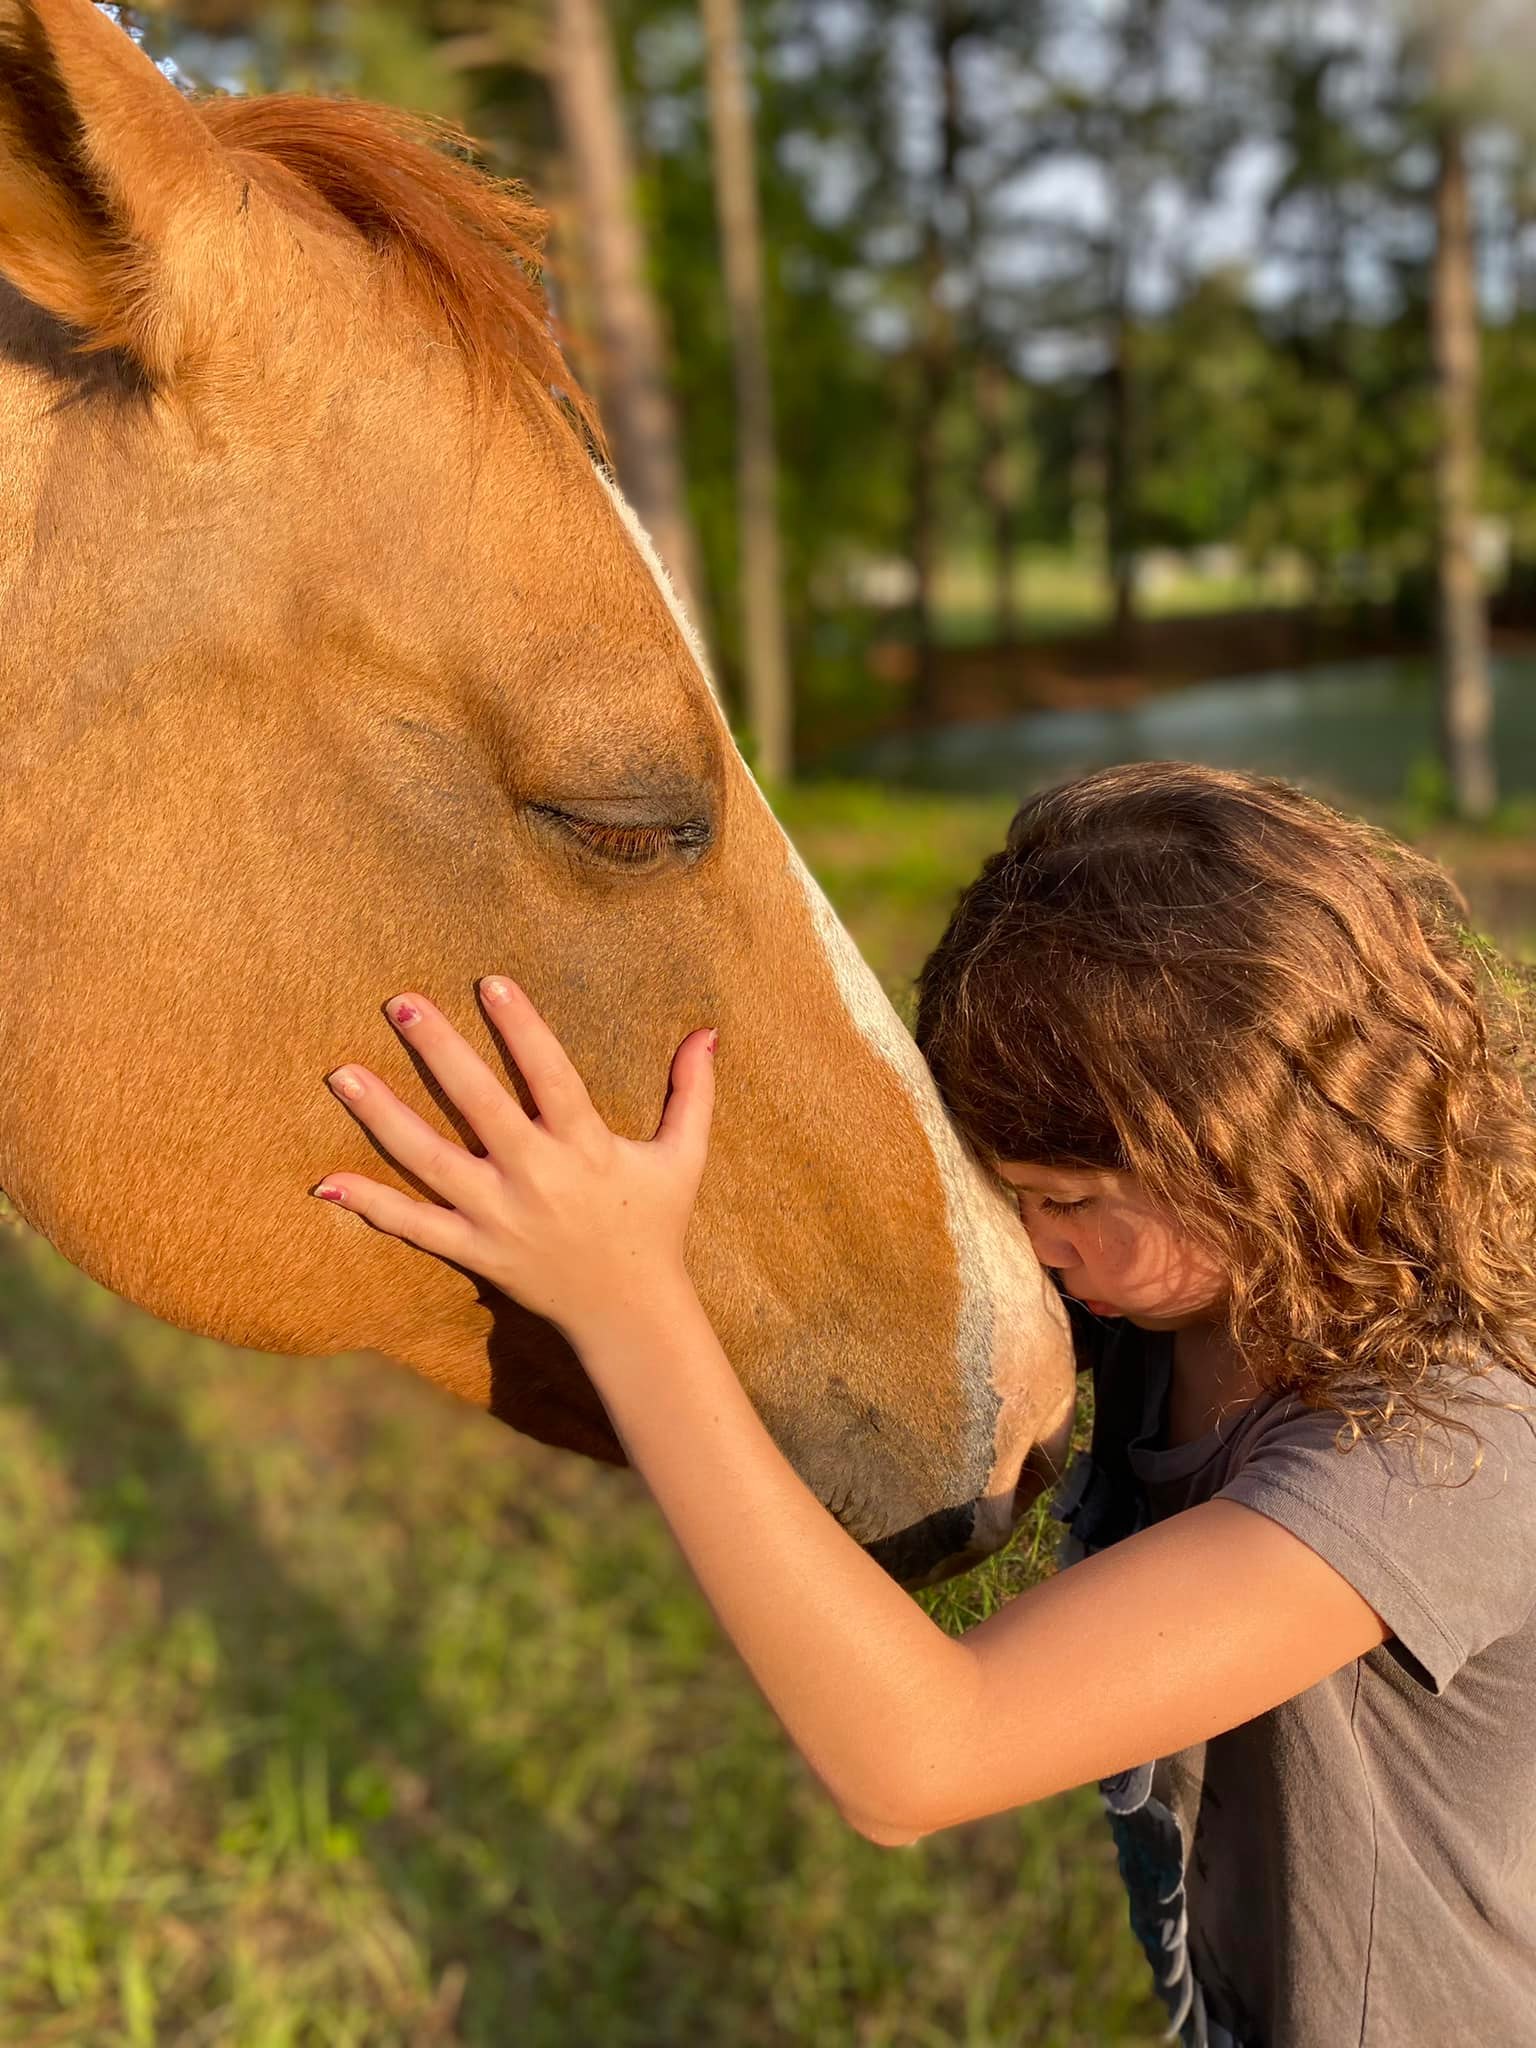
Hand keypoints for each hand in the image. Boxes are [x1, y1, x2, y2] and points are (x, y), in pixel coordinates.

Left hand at [312, 977, 715, 1344]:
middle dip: (439, 1050)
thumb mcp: (682, 1157)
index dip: (522, 1027)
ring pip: (431, 1160)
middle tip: (400, 1001)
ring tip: (341, 1072)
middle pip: (480, 1105)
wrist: (631, 1314)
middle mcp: (538, 1178)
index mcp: (586, 1147)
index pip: (551, 1075)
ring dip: (383, 1115)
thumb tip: (708, 1032)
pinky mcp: (475, 1251)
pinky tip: (326, 1181)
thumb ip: (692, 1093)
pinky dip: (371, 1206)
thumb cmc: (655, 1225)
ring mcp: (500, 1217)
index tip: (490, 981)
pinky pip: (415, 1226)